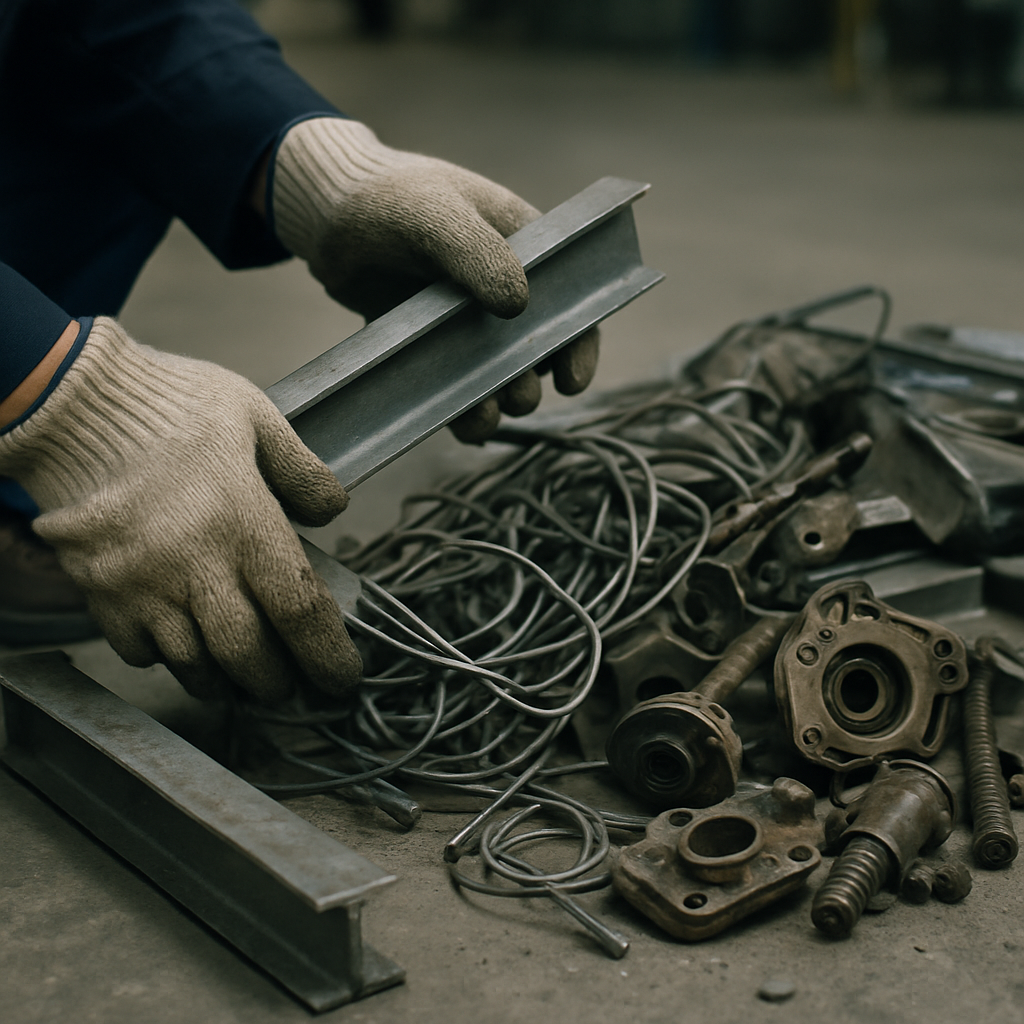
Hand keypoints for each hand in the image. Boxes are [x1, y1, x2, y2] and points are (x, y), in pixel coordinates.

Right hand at [0, 318, 361, 701]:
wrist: (74, 403)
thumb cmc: (172, 406)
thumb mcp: (256, 417)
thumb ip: (302, 470)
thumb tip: (331, 513)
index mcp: (243, 522)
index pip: (299, 609)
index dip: (327, 655)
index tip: (342, 679)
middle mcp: (194, 564)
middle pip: (247, 655)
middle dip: (275, 681)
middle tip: (288, 683)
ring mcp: (142, 585)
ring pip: (193, 664)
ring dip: (224, 681)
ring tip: (241, 678)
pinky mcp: (101, 592)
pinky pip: (139, 650)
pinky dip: (167, 658)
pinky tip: (183, 642)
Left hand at [271, 117, 598, 440]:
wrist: (325, 213)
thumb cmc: (389, 197)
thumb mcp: (437, 214)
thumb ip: (478, 254)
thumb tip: (519, 307)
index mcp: (525, 252)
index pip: (571, 304)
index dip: (578, 346)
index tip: (569, 381)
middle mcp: (502, 291)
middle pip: (535, 354)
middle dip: (528, 383)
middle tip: (514, 396)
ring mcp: (464, 323)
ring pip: (494, 379)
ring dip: (496, 406)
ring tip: (482, 418)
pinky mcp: (429, 347)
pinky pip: (452, 388)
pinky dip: (457, 410)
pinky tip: (455, 421)